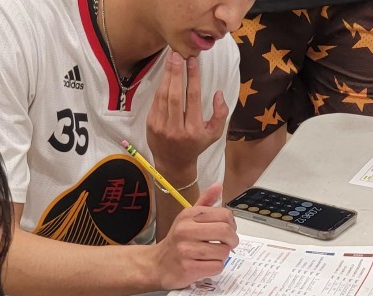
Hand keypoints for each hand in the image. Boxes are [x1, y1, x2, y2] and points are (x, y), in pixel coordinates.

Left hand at [147, 53, 228, 180]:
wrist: (174, 165)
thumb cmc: (196, 146)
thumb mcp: (214, 134)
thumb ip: (221, 114)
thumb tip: (218, 94)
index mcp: (193, 130)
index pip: (192, 97)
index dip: (193, 76)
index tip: (193, 60)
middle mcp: (176, 129)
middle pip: (175, 94)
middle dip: (176, 72)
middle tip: (177, 54)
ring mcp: (161, 128)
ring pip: (163, 96)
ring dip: (167, 75)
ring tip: (171, 59)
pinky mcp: (151, 126)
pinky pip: (156, 102)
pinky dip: (161, 87)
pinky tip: (165, 75)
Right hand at [153, 183, 237, 289]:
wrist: (157, 265)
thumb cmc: (177, 241)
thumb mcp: (187, 219)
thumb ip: (204, 203)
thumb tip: (218, 186)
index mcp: (189, 216)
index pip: (224, 215)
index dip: (232, 224)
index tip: (228, 231)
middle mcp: (186, 230)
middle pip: (225, 231)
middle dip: (232, 240)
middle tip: (229, 244)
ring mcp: (186, 250)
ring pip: (223, 252)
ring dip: (223, 256)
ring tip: (213, 255)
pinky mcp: (188, 268)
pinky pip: (216, 267)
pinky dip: (216, 268)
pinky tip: (207, 265)